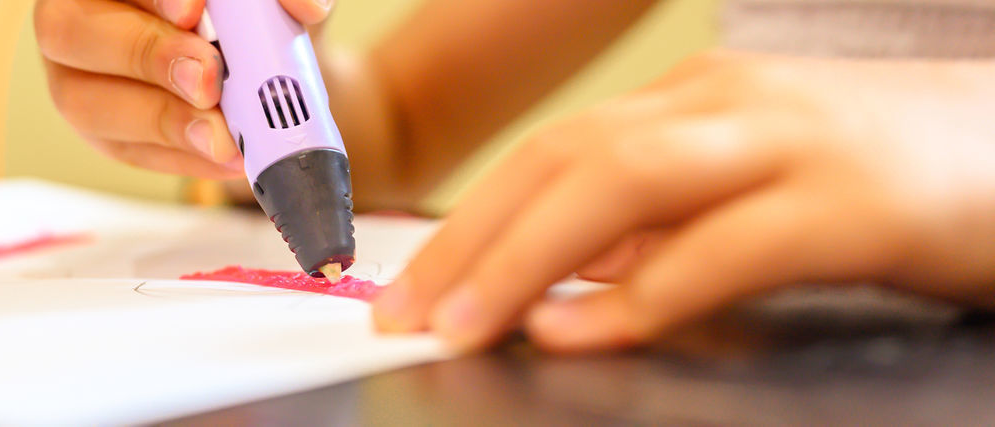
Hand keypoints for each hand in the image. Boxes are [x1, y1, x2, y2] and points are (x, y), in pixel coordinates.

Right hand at [34, 0, 332, 178]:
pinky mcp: (102, 130)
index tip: (195, 10)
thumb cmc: (255, 11)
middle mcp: (78, 13)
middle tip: (210, 81)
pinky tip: (229, 158)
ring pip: (87, 102)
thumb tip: (304, 6)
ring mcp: (76, 76)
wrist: (270, 62)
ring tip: (226, 137)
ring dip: (164, 122)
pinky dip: (182, 157)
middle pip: (70, 32)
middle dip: (149, 57)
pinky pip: (124, 150)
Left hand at [372, 50, 994, 352]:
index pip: (552, 153)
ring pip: (623, 185)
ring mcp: (787, 146)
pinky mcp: (852, 205)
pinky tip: (582, 332)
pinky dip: (643, 294)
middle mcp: (724, 108)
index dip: (468, 221)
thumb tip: (567, 279)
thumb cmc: (886, 178)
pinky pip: (725, 247)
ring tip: (462, 325)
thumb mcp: (751, 192)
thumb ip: (663, 227)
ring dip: (526, 260)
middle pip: (565, 161)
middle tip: (404, 314)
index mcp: (693, 104)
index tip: (411, 288)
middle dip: (470, 241)